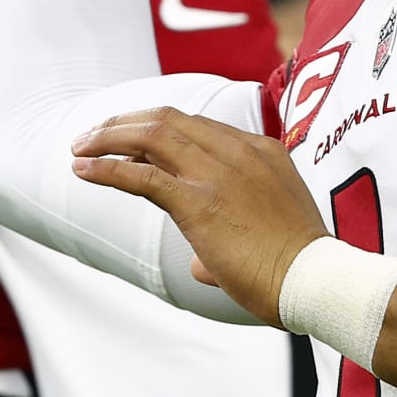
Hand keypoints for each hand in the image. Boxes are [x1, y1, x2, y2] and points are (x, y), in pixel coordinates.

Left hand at [71, 108, 327, 325]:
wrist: (315, 278)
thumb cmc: (300, 265)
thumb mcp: (275, 229)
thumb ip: (233, 236)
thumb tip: (201, 264)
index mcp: (261, 151)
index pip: (199, 126)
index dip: (159, 127)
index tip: (132, 137)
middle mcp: (239, 151)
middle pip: (170, 119)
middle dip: (127, 121)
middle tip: (96, 133)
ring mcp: (218, 173)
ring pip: (152, 135)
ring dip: (110, 137)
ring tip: (81, 146)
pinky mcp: (198, 200)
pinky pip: (141, 175)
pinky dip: (107, 169)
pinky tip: (84, 170)